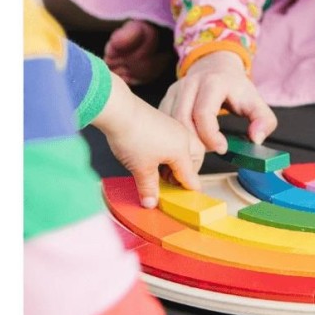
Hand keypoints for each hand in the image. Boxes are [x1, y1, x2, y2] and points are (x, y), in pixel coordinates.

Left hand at [92, 74, 203, 207]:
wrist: (119, 111)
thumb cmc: (133, 137)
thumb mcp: (141, 169)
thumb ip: (148, 188)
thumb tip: (151, 203)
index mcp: (182, 150)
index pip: (191, 175)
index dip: (188, 189)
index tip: (186, 199)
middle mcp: (182, 137)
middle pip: (195, 158)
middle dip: (187, 172)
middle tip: (172, 183)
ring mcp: (173, 127)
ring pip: (185, 147)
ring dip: (177, 161)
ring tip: (160, 171)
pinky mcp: (163, 121)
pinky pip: (174, 139)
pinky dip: (170, 150)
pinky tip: (154, 155)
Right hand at [158, 50, 276, 154]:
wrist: (216, 67)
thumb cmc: (236, 88)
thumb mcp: (256, 102)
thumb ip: (264, 121)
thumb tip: (257, 139)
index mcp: (213, 83)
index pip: (204, 113)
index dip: (211, 136)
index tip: (223, 149)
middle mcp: (191, 84)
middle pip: (183, 120)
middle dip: (194, 144)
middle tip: (207, 157)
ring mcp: (176, 91)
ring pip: (170, 124)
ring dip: (181, 143)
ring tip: (196, 156)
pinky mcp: (167, 99)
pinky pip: (164, 123)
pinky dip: (171, 139)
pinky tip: (184, 149)